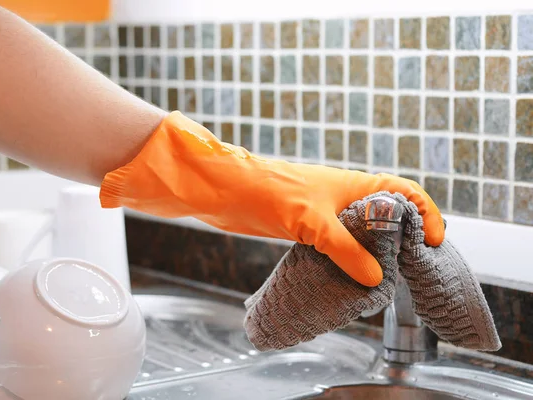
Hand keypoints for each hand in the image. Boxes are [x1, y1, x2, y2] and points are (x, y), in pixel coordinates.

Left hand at [101, 111, 444, 286]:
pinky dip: (352, 259)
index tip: (435, 240)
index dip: (425, 212)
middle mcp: (346, 196)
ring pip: (364, 232)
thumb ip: (345, 249)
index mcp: (355, 184)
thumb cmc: (269, 192)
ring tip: (388, 278)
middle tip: (414, 267)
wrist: (227, 192)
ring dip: (378, 252)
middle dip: (406, 237)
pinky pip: (341, 244)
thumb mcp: (312, 221)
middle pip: (388, 214)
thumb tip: (376, 277)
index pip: (404, 191)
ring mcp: (328, 213)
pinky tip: (353, 277)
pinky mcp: (310, 228)